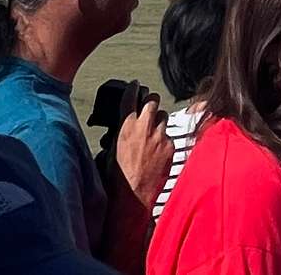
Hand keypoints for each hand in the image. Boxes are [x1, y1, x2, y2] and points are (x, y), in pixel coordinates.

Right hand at [111, 82, 172, 211]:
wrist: (132, 194)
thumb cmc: (118, 176)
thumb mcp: (111, 149)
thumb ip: (119, 133)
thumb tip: (123, 127)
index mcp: (125, 127)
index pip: (130, 98)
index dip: (133, 88)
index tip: (135, 85)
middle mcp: (144, 128)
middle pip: (152, 100)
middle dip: (150, 100)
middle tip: (149, 104)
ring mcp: (159, 136)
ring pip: (163, 116)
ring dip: (158, 121)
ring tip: (152, 132)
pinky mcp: (170, 146)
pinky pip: (169, 135)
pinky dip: (164, 140)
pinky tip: (157, 151)